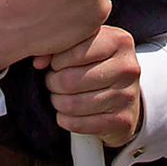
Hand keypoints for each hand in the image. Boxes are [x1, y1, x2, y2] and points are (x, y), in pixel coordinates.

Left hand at [40, 24, 142, 146]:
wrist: (126, 98)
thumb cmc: (98, 66)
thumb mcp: (85, 46)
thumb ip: (60, 46)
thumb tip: (38, 62)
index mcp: (119, 41)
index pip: (76, 51)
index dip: (56, 61)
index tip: (55, 65)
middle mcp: (127, 67)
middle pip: (70, 80)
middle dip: (53, 84)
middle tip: (53, 83)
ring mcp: (127, 95)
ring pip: (72, 104)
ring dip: (58, 103)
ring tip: (59, 97)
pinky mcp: (122, 121)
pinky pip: (79, 124)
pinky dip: (66, 120)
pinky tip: (68, 114)